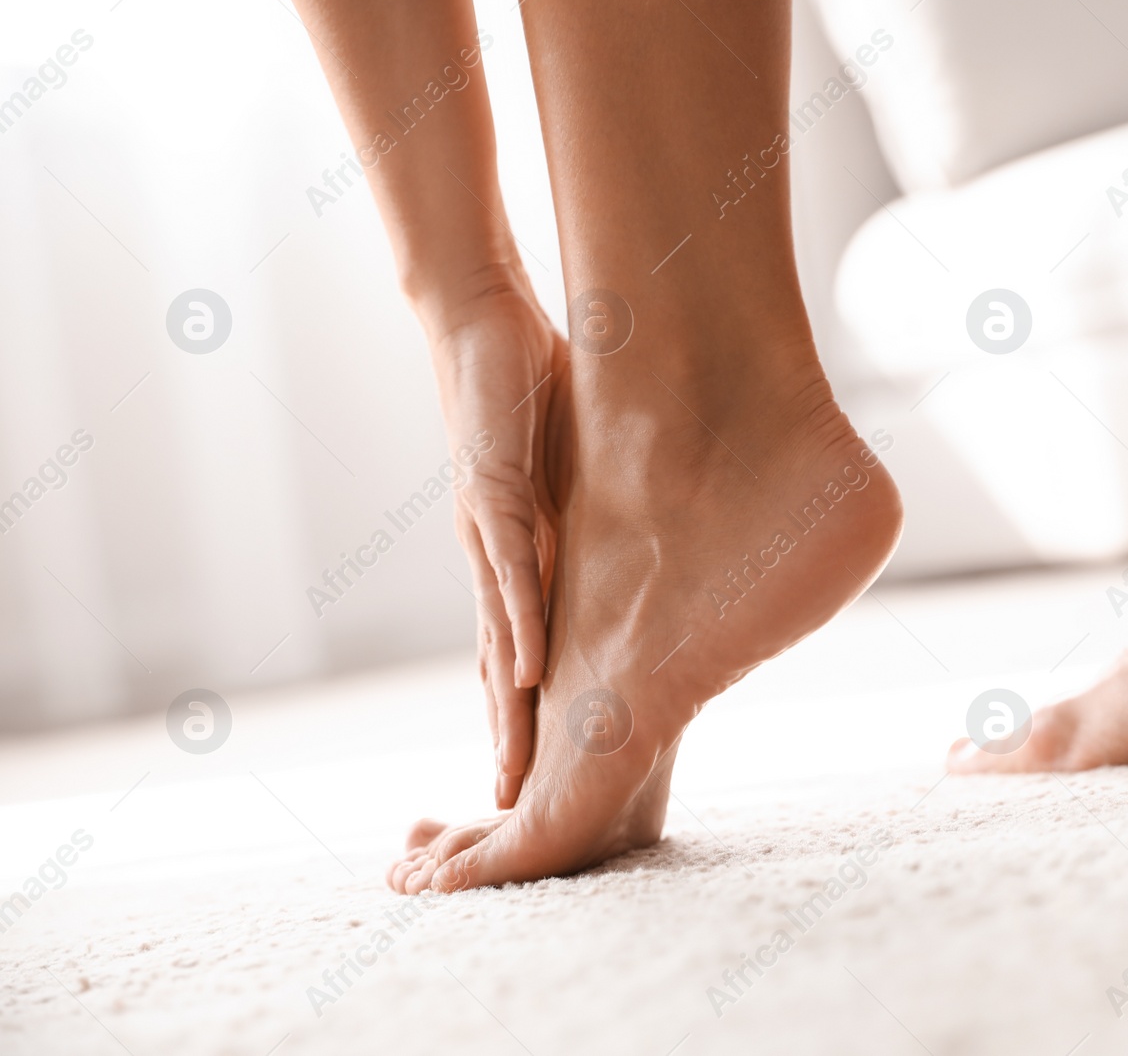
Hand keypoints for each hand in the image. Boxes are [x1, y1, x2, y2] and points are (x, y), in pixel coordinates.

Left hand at [428, 270, 569, 808]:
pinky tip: (533, 676)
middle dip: (507, 734)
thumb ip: (604, 503)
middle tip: (514, 805)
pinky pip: (510, 570)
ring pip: (500, 633)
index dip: (528, 711)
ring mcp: (488, 528)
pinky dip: (521, 625)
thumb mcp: (579, 462)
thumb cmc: (527, 386)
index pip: (525, 643)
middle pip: (503, 660)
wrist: (476, 322)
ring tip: (514, 769)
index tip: (537, 769)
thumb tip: (651, 523)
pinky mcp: (492, 491)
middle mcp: (495, 552)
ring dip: (506, 706)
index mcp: (517, 549)